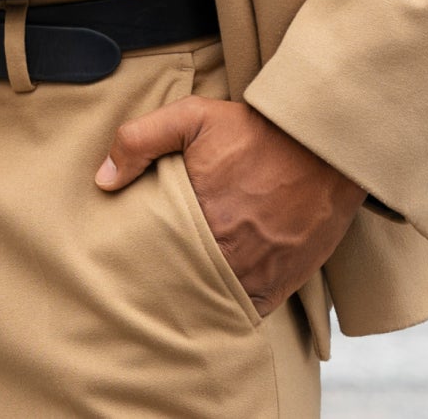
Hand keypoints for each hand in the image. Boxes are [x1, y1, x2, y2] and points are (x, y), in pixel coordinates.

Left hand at [96, 97, 365, 314]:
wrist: (325, 145)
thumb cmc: (258, 130)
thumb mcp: (194, 117)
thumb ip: (141, 139)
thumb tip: (102, 179)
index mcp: (198, 217)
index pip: (153, 256)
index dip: (140, 258)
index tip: (131, 254)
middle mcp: (227, 253)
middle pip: (180, 283)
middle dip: (166, 281)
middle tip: (153, 274)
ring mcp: (258, 272)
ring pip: (213, 302)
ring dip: (198, 296)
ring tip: (181, 288)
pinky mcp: (284, 281)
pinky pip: (251, 311)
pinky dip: (234, 307)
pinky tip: (219, 296)